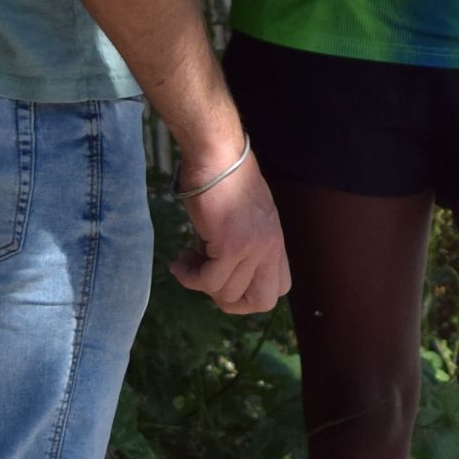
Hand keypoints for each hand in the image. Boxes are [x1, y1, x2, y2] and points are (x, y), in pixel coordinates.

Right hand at [170, 143, 292, 315]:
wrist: (217, 156)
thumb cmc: (223, 180)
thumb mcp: (242, 219)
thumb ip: (241, 247)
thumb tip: (217, 275)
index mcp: (276, 241)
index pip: (279, 288)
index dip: (249, 292)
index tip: (225, 277)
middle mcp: (270, 247)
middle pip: (263, 301)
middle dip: (231, 301)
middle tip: (208, 282)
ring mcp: (254, 247)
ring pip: (228, 293)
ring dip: (201, 283)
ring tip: (187, 260)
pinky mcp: (231, 245)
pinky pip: (209, 280)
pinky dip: (189, 277)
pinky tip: (179, 261)